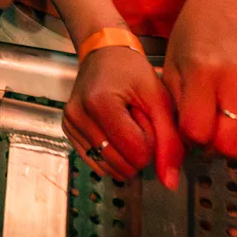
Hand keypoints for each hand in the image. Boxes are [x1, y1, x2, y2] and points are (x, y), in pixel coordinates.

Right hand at [63, 46, 183, 188]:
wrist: (103, 54)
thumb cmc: (131, 70)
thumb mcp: (158, 98)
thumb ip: (169, 140)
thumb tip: (169, 182)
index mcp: (101, 103)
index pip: (137, 153)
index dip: (151, 141)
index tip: (146, 117)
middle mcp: (79, 115)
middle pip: (122, 164)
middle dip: (137, 150)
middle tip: (136, 120)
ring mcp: (69, 123)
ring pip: (108, 167)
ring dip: (124, 153)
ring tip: (124, 125)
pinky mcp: (66, 130)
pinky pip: (95, 162)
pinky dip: (110, 154)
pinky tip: (112, 131)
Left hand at [163, 0, 236, 158]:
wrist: (229, 11)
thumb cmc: (192, 40)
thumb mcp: (172, 68)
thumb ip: (177, 109)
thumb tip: (189, 146)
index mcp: (204, 73)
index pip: (199, 132)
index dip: (191, 136)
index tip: (189, 124)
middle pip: (231, 146)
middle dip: (215, 147)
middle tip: (209, 130)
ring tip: (225, 120)